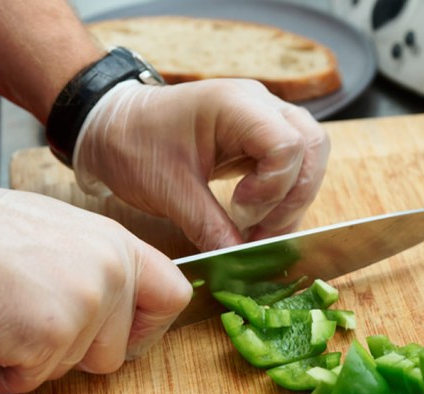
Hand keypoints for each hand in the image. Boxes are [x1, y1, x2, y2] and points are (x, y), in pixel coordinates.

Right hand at [0, 165, 191, 393]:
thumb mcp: (64, 233)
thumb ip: (100, 268)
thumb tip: (119, 305)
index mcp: (119, 247)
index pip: (173, 298)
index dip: (150, 328)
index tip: (124, 336)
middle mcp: (110, 277)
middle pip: (116, 352)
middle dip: (73, 351)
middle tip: (32, 321)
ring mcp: (83, 309)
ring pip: (71, 369)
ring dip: (32, 359)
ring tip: (0, 318)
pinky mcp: (48, 340)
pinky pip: (29, 382)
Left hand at [73, 78, 330, 250]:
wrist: (112, 126)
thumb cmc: (134, 145)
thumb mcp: (169, 191)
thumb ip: (209, 226)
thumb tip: (239, 261)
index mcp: (234, 105)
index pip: (288, 144)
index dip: (274, 187)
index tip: (241, 212)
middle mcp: (258, 104)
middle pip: (311, 146)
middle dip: (293, 197)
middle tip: (259, 232)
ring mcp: (263, 116)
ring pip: (310, 155)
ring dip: (292, 199)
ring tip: (259, 231)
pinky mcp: (259, 135)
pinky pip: (293, 164)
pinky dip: (283, 196)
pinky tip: (257, 220)